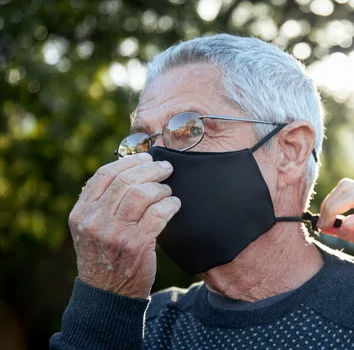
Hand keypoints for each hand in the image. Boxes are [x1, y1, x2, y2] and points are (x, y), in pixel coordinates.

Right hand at [68, 153, 179, 298]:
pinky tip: (175, 205)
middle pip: (126, 181)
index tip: (146, 158)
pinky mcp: (136, 244)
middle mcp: (94, 221)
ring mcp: (115, 233)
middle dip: (151, 169)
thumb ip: (103, 202)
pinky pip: (159, 213)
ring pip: (143, 194)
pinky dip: (171, 205)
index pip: (104, 175)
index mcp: (81, 212)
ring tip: (168, 192)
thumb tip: (131, 169)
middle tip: (166, 168)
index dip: (129, 162)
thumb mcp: (91, 228)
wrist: (109, 294)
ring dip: (162, 188)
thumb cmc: (106, 255)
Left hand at [318, 178, 353, 279]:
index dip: (329, 200)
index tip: (321, 219)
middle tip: (321, 223)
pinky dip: (352, 222)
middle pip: (347, 188)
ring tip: (329, 226)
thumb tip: (325, 225)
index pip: (346, 187)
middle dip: (328, 204)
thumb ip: (347, 230)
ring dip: (335, 210)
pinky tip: (346, 230)